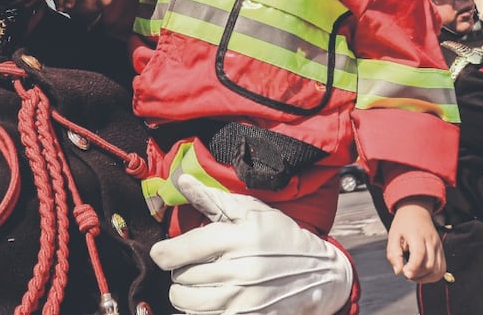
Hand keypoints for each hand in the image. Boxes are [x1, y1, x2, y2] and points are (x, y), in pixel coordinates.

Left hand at [149, 174, 352, 314]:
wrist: (320, 274)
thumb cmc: (282, 238)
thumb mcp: (252, 211)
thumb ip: (212, 198)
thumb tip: (182, 180)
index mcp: (239, 239)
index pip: (183, 249)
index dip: (164, 252)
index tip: (162, 252)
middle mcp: (240, 271)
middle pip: (182, 277)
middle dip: (181, 270)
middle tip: (193, 265)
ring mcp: (245, 300)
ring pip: (189, 302)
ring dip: (186, 294)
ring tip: (198, 284)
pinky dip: (198, 311)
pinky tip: (208, 300)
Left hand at [386, 196, 445, 282]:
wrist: (416, 210)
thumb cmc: (403, 223)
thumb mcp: (392, 235)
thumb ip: (394, 254)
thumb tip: (398, 271)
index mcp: (417, 235)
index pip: (419, 254)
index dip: (413, 268)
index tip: (404, 273)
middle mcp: (431, 241)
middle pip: (429, 265)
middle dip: (417, 275)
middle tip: (406, 272)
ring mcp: (438, 246)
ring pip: (438, 270)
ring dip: (425, 278)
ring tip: (414, 274)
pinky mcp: (441, 250)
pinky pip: (442, 268)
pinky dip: (433, 276)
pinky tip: (423, 274)